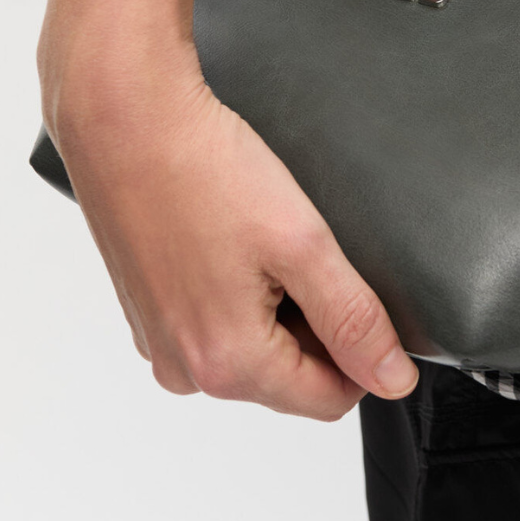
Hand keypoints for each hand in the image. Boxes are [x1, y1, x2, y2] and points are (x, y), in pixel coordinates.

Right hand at [47, 42, 418, 418]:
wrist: (126, 119)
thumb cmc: (203, 170)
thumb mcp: (303, 244)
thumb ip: (353, 319)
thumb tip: (393, 380)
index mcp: (227, 365)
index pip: (329, 401)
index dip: (360, 351)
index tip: (352, 292)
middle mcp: (185, 371)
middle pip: (289, 379)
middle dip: (313, 326)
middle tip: (299, 254)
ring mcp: (159, 344)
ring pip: (253, 353)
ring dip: (275, 310)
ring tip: (260, 243)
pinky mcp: (146, 315)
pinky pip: (214, 327)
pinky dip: (235, 294)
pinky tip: (229, 241)